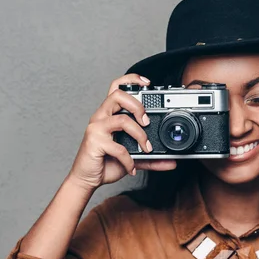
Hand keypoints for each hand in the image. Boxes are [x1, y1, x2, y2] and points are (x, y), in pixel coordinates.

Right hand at [67, 74, 175, 190]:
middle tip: (147, 122)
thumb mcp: (133, 158)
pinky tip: (132, 167)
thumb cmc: (106, 163)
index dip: (131, 80)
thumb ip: (151, 158)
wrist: (87, 178)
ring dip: (139, 134)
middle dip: (137, 106)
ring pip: (121, 119)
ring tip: (146, 147)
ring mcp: (96, 128)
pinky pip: (118, 147)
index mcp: (109, 114)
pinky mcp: (94, 142)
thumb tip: (172, 162)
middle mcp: (101, 117)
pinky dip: (129, 159)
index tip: (147, 83)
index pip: (116, 88)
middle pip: (117, 95)